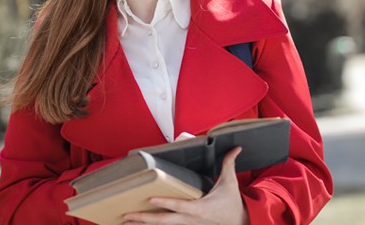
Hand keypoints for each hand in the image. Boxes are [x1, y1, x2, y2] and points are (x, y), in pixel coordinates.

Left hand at [122, 147, 248, 224]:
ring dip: (143, 224)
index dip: (165, 202)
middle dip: (144, 218)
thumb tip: (235, 148)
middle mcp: (190, 219)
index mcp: (200, 207)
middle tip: (126, 215)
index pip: (179, 205)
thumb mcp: (230, 183)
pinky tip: (139, 224)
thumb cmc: (232, 203)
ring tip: (125, 221)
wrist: (239, 223)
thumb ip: (229, 163)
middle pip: (164, 220)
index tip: (151, 199)